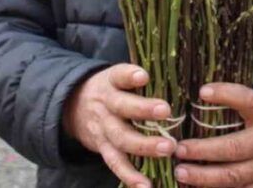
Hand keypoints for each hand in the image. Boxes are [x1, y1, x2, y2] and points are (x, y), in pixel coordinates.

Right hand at [63, 64, 175, 187]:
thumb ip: (138, 78)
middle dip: (143, 110)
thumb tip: (179, 77)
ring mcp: (103, 129)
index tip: (144, 76)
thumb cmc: (110, 90)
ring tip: (167, 149)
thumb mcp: (117, 77)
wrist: (73, 107)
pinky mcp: (103, 149)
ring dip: (144, 145)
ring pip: (121, 138)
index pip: (119, 76)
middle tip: (166, 111)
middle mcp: (106, 105)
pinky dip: (130, 176)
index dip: (130, 76)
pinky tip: (145, 186)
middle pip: (122, 107)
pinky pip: (116, 163)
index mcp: (111, 83)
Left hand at [174, 84, 252, 186]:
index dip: (227, 94)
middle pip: (234, 149)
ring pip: (235, 177)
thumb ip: (241, 107)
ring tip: (182, 173)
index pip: (248, 101)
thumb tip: (201, 98)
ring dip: (205, 177)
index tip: (203, 91)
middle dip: (203, 151)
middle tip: (179, 150)